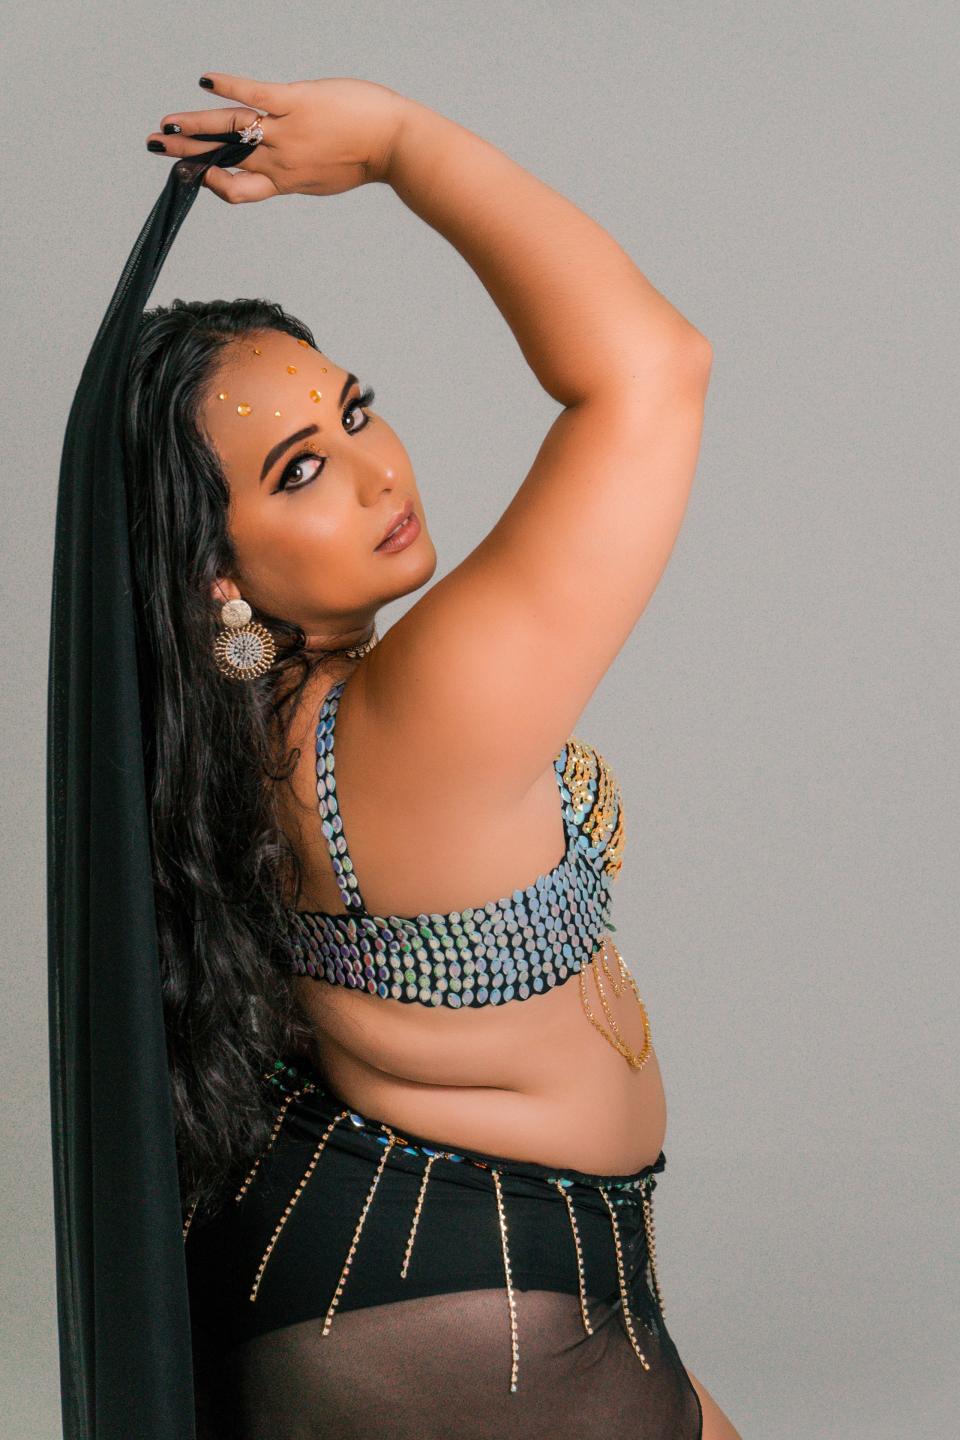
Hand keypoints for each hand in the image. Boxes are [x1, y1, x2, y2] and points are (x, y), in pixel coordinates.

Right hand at [145, 73, 407, 202]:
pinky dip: (230, 86)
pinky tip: (205, 81)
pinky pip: (256, 94)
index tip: (191, 175)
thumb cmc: (366, 156)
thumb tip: (284, 160)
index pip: (237, 190)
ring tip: (166, 123)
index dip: (211, 184)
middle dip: (185, 154)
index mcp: (286, 181)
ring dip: (194, 125)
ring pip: (230, 129)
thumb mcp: (326, 174)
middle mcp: (281, 160)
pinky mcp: (298, 102)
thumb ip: (299, 168)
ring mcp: (288, 131)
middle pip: (223, 159)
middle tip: (155, 146)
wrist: (396, 144)